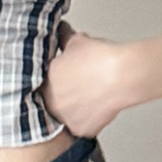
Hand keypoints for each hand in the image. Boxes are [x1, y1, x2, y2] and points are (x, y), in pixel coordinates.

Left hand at [42, 23, 134, 138]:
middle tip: (76, 86)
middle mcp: (51, 105)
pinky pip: (81, 125)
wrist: (122, 75)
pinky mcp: (83, 130)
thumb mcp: (76, 41)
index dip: (53, 79)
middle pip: (52, 102)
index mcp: (44, 84)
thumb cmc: (100, 60)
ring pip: (66, 115)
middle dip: (62, 94)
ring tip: (87, 95)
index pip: (40, 84)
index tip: (62, 76)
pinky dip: (88, 118)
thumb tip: (62, 31)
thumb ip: (63, 37)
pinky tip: (95, 107)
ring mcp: (66, 120)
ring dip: (73, 108)